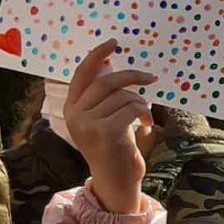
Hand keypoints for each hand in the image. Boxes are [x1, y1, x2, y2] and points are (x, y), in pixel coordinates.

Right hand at [64, 39, 155, 214]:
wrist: (116, 181)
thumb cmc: (113, 145)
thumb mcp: (103, 116)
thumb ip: (102, 94)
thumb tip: (108, 64)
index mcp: (71, 109)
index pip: (81, 74)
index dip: (97, 55)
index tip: (113, 43)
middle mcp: (75, 116)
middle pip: (107, 80)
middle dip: (132, 76)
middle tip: (151, 78)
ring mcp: (88, 125)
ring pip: (124, 95)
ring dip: (141, 103)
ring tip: (143, 116)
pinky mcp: (104, 132)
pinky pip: (132, 107)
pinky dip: (144, 113)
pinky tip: (145, 125)